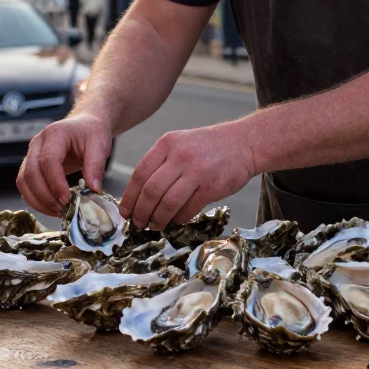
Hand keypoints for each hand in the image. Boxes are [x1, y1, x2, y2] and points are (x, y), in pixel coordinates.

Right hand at [17, 112, 113, 217]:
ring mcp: (32, 153)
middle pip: (30, 173)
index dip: (56, 183)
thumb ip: (96, 166)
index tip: (68, 199)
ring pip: (23, 181)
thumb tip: (93, 190)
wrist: (85, 125)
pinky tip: (52, 207)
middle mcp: (38, 142)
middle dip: (44, 196)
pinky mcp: (31, 164)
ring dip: (37, 200)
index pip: (48, 161)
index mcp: (55, 134)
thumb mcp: (100, 145)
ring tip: (57, 211)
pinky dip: (35, 199)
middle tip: (62, 209)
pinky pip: (25, 184)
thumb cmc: (92, 132)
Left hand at [119, 122, 255, 229]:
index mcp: (167, 144)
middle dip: (141, 212)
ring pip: (167, 203)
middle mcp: (180, 156)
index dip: (129, 197)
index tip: (125, 211)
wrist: (243, 143)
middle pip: (151, 191)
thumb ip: (160, 163)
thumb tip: (139, 195)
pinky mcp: (211, 187)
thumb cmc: (207, 146)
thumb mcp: (179, 143)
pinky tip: (175, 220)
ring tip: (155, 225)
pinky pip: (188, 209)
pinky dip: (178, 218)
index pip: (139, 174)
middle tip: (138, 223)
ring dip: (158, 219)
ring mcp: (196, 171)